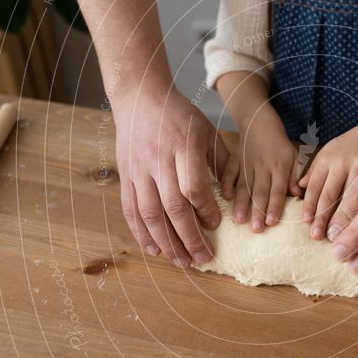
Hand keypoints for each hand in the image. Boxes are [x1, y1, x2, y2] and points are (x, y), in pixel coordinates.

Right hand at [112, 80, 228, 267]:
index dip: (204, 210)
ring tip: (181, 261)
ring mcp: (137, 169)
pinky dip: (141, 233)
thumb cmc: (179, 114)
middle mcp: (157, 160)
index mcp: (182, 147)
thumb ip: (220, 161)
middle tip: (203, 258)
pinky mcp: (125, 176)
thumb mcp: (206, 130)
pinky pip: (131, 210)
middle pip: (171, 206)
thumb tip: (232, 195)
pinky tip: (155, 249)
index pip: (192, 187)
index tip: (216, 225)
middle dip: (189, 237)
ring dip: (166, 242)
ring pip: (149, 214)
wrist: (139, 97)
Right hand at [221, 109, 300, 231]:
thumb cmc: (279, 143)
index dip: (274, 206)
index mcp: (279, 167)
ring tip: (239, 220)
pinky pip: (229, 172)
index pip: (277, 190)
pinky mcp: (234, 159)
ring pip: (243, 186)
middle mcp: (262, 167)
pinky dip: (226, 184)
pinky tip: (226, 197)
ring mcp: (246, 163)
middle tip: (255, 229)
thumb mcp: (293, 156)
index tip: (271, 222)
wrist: (259, 122)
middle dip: (257, 211)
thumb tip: (298, 195)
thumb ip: (294, 176)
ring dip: (241, 203)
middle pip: (259, 192)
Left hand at [299, 120, 357, 239]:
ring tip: (337, 237)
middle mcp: (342, 163)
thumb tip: (299, 187)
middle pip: (330, 195)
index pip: (315, 185)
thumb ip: (315, 169)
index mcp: (328, 158)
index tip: (306, 222)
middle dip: (322, 217)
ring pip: (349, 198)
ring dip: (342, 220)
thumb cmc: (352, 145)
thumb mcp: (330, 151)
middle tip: (317, 236)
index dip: (310, 205)